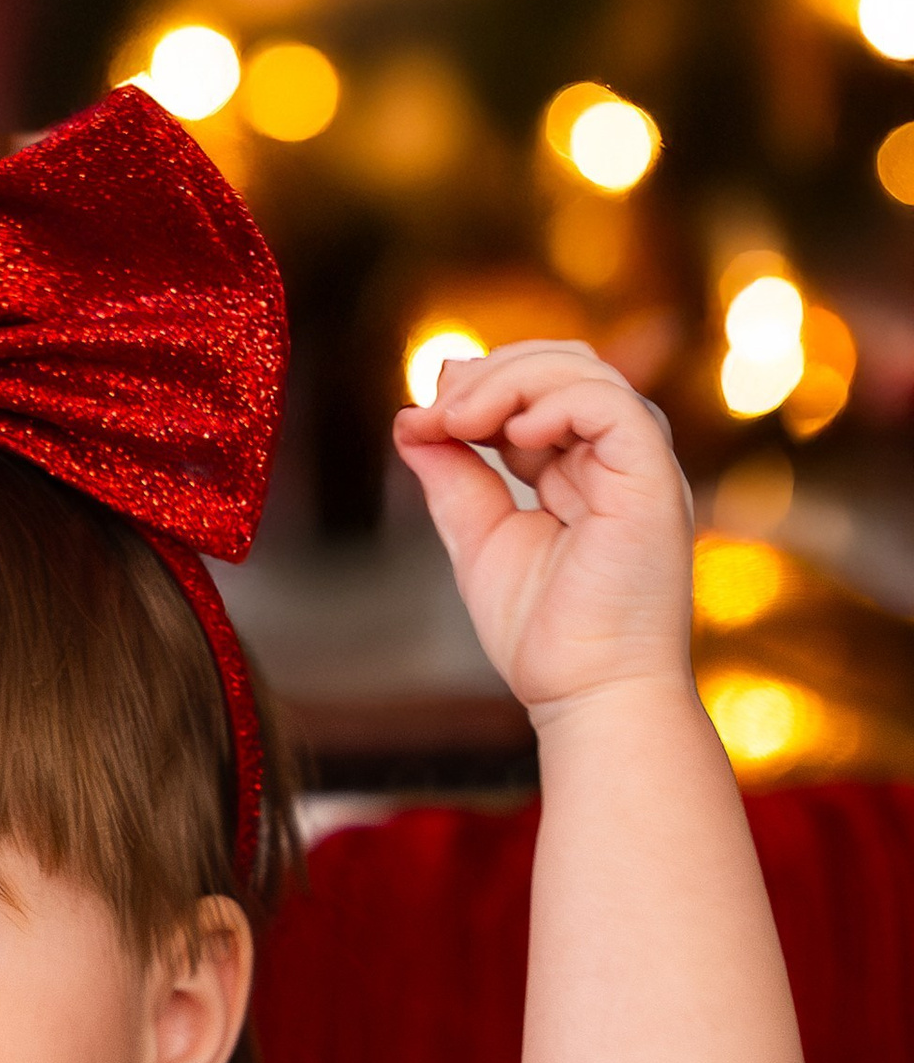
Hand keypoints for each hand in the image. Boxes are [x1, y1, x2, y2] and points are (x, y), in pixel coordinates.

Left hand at [393, 340, 693, 722]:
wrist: (587, 695)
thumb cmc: (545, 636)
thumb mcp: (479, 539)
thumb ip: (453, 478)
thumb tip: (409, 420)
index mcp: (583, 469)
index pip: (539, 391)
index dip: (479, 388)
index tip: (422, 417)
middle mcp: (618, 459)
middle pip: (565, 366)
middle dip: (491, 373)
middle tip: (436, 408)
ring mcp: (640, 465)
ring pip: (586, 372)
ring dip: (510, 381)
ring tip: (458, 420)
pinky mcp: (653, 479)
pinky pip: (611, 406)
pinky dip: (554, 402)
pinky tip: (508, 435)